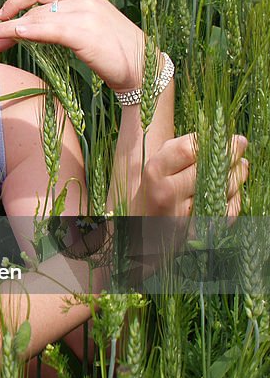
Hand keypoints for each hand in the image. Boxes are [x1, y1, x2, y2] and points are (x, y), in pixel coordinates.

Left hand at [0, 0, 149, 91]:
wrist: (142, 66)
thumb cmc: (111, 50)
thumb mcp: (84, 27)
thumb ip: (58, 21)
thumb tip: (25, 28)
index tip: (0, 15)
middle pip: (34, 0)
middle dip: (8, 17)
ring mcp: (84, 12)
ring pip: (36, 17)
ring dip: (10, 31)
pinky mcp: (83, 31)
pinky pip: (47, 30)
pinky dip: (27, 32)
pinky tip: (14, 36)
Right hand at [128, 134, 248, 275]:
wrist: (135, 242)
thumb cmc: (144, 200)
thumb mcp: (151, 171)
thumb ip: (175, 151)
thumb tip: (212, 136)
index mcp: (153, 173)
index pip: (189, 149)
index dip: (211, 140)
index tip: (225, 135)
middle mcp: (167, 193)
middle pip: (209, 168)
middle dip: (231, 153)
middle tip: (240, 144)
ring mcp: (183, 215)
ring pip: (222, 188)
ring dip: (237, 174)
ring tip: (241, 165)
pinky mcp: (197, 232)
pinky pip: (227, 211)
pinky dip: (235, 198)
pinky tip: (234, 190)